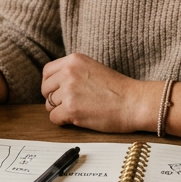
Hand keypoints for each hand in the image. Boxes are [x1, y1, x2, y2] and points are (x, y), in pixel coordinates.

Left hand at [40, 53, 154, 133]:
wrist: (134, 102)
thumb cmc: (118, 89)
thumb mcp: (93, 69)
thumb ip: (73, 72)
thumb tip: (54, 85)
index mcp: (74, 60)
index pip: (47, 72)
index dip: (51, 84)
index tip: (59, 92)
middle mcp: (68, 72)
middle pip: (45, 89)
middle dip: (54, 98)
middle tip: (70, 104)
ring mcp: (69, 91)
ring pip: (49, 105)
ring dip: (60, 110)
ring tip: (79, 111)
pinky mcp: (71, 109)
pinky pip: (54, 118)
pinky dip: (63, 121)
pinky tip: (78, 119)